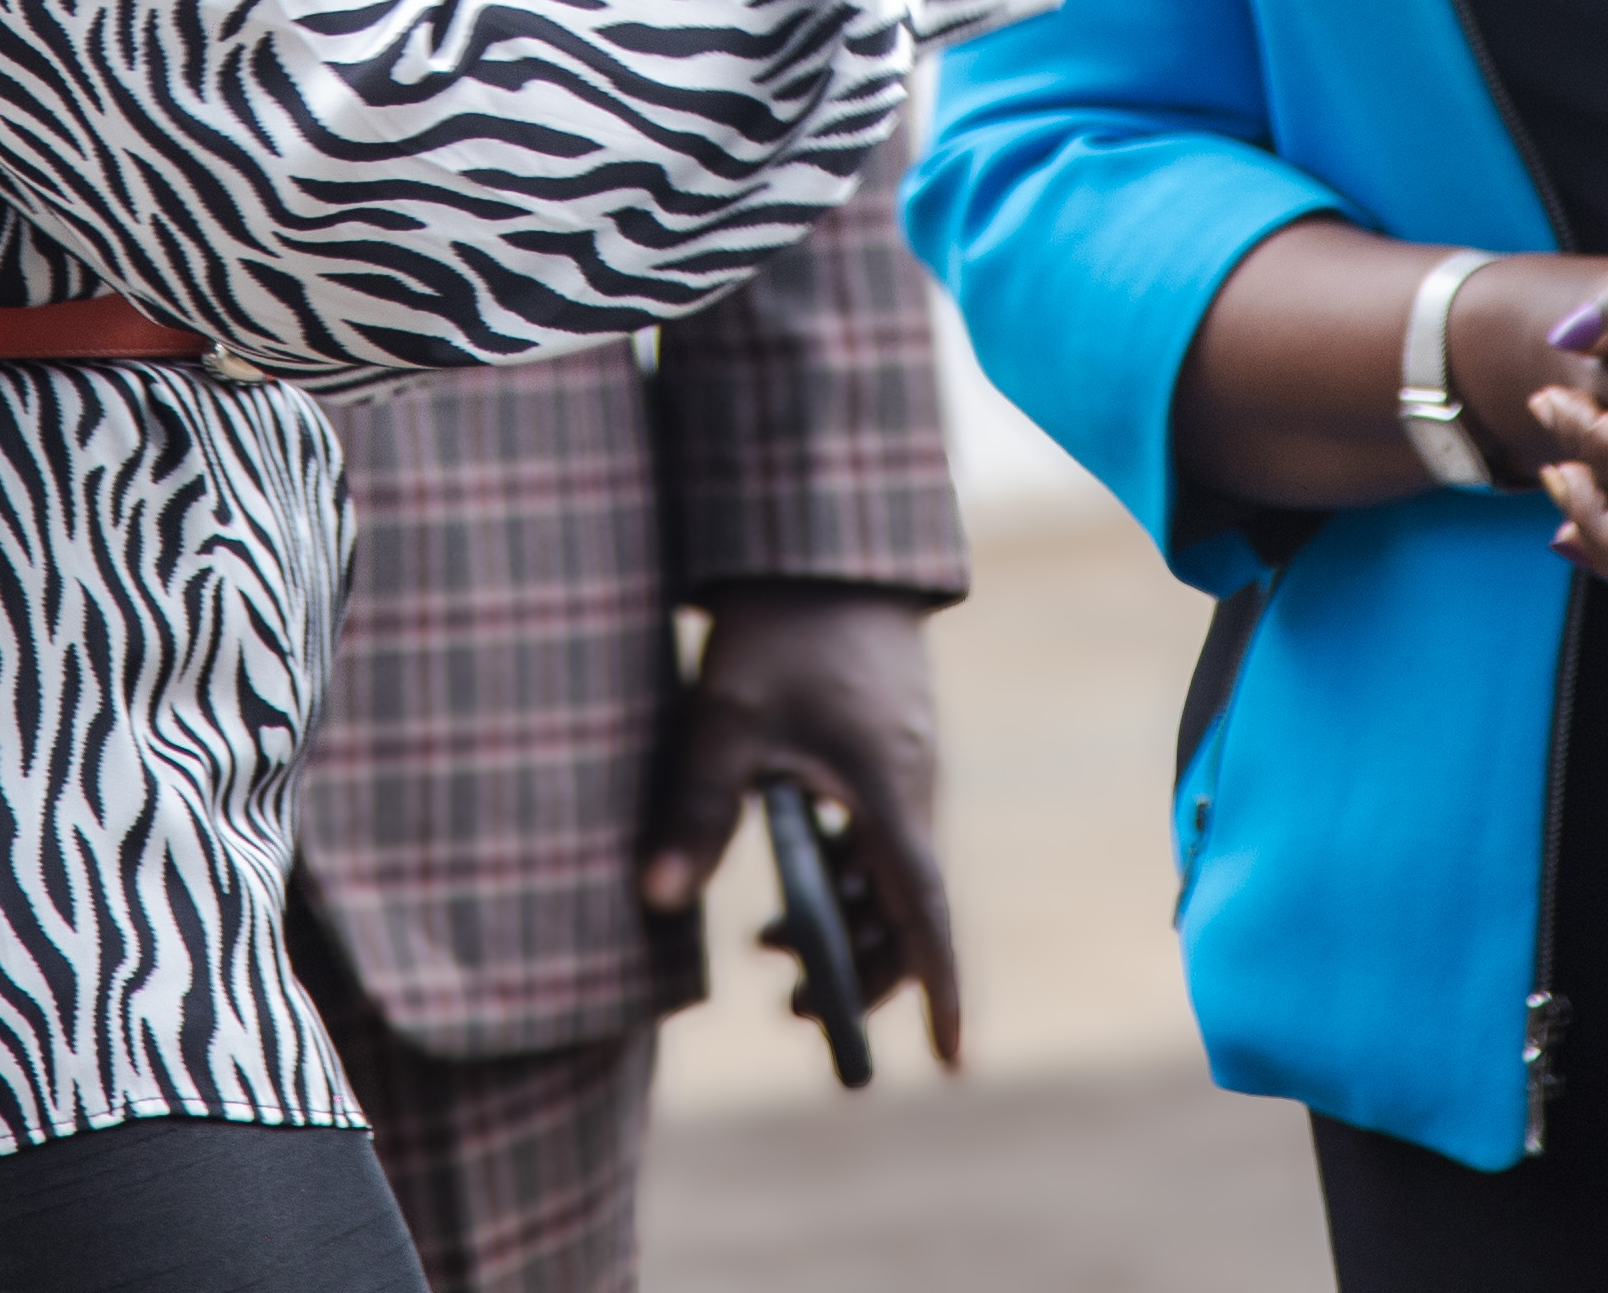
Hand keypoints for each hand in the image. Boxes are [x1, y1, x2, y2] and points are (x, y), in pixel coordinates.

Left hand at [636, 582, 963, 1069]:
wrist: (826, 546)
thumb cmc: (784, 627)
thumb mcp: (728, 716)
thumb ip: (697, 809)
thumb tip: (655, 899)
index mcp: (891, 796)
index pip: (929, 917)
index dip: (940, 992)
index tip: (952, 1060)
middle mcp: (912, 792)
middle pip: (908, 913)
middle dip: (862, 972)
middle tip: (789, 1005)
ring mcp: (904, 771)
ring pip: (892, 876)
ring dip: (845, 922)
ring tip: (768, 947)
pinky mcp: (886, 751)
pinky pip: (881, 838)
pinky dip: (844, 874)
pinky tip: (789, 872)